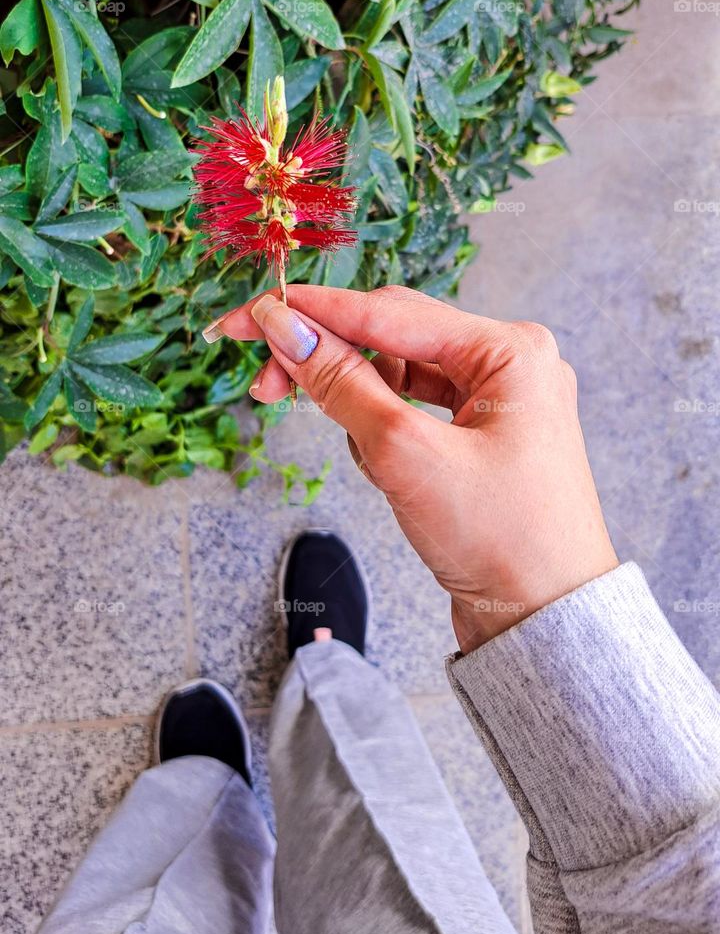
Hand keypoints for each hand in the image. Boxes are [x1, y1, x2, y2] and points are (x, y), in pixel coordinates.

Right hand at [207, 285, 617, 651]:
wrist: (545, 621)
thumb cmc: (501, 539)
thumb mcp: (406, 455)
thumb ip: (341, 384)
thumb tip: (287, 331)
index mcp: (510, 350)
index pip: (387, 312)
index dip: (311, 313)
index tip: (251, 313)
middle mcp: (510, 363)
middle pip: (392, 335)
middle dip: (328, 357)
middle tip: (264, 382)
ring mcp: (498, 400)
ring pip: (400, 374)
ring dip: (358, 400)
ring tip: (358, 451)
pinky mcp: (483, 436)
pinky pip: (415, 409)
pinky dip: (384, 428)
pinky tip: (379, 461)